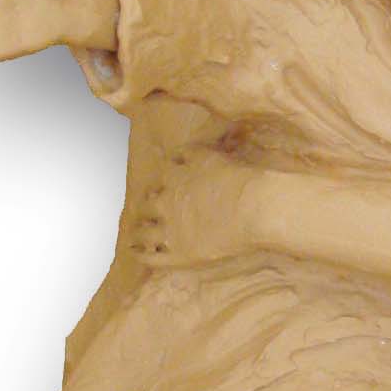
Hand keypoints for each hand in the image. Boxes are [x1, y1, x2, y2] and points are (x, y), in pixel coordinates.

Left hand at [127, 149, 267, 267]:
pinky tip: (135, 253)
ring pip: (143, 231)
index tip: (165, 181)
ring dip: (138, 232)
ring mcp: (170, 228)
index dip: (165, 177)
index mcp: (177, 174)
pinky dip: (140, 255)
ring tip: (135, 235)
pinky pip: (151, 256)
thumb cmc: (246, 181)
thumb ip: (208, 150)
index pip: (165, 172)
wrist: (255, 208)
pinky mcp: (178, 254)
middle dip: (149, 204)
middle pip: (149, 201)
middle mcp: (168, 199)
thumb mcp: (222, 156)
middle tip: (149, 208)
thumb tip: (218, 133)